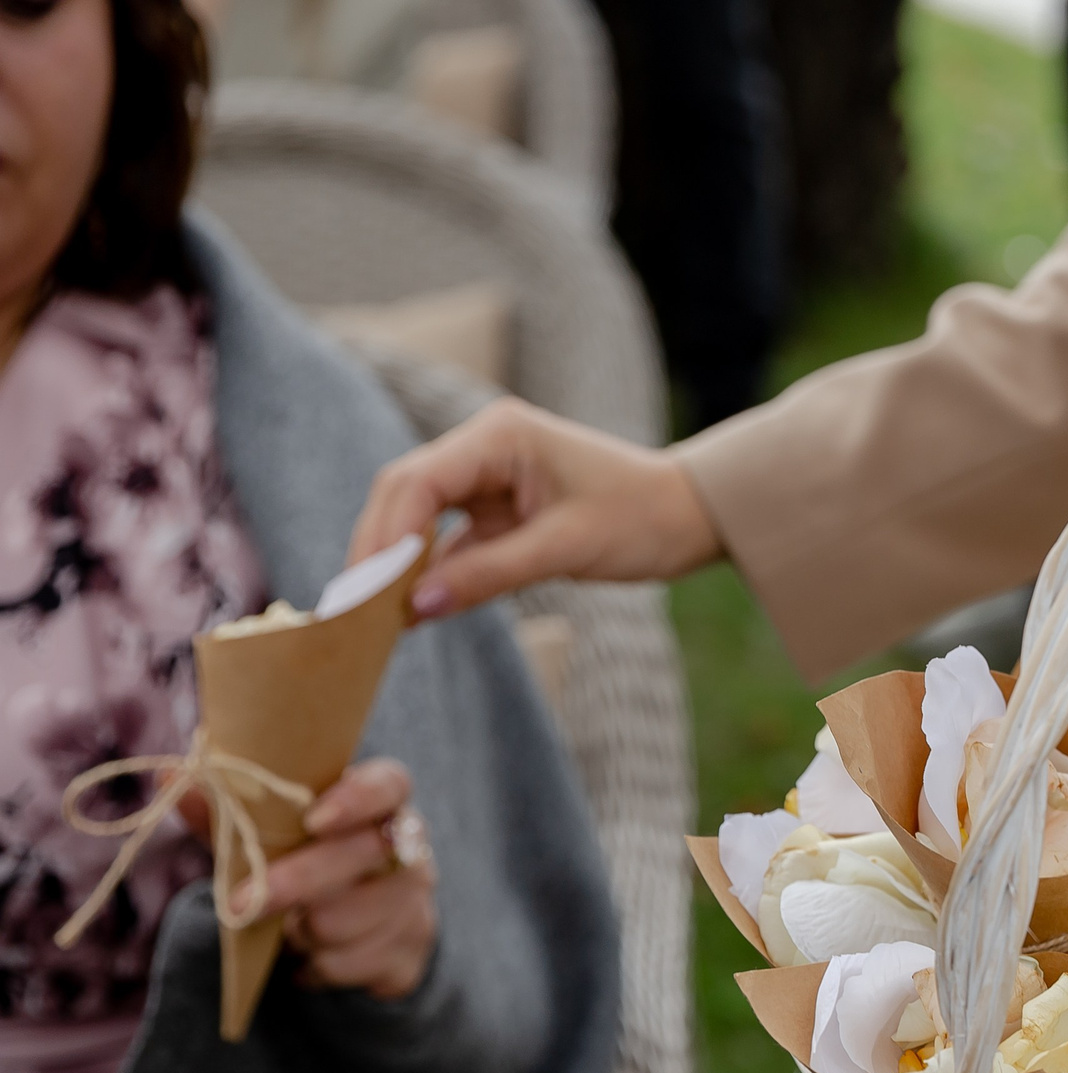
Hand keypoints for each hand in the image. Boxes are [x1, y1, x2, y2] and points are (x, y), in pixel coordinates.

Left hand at [231, 759, 439, 1000]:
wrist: (356, 933)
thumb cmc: (304, 866)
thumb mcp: (268, 835)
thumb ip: (229, 810)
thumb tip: (173, 779)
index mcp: (380, 803)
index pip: (389, 784)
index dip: (357, 798)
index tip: (313, 819)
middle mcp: (409, 847)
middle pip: (361, 855)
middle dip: (297, 883)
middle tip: (240, 905)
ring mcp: (415, 901)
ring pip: (352, 919)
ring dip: (304, 932)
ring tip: (292, 930)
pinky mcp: (412, 952)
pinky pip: (356, 964)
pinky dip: (320, 967)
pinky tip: (312, 958)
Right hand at [348, 397, 723, 619]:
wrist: (691, 515)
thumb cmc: (642, 518)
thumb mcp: (566, 549)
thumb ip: (490, 575)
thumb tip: (416, 608)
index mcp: (498, 435)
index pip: (417, 480)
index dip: (386, 533)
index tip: (365, 587)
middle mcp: (483, 449)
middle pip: (405, 496)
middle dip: (378, 550)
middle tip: (351, 610)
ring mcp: (487, 481)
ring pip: (419, 520)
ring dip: (397, 566)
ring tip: (369, 618)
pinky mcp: (497, 515)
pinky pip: (448, 545)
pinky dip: (429, 577)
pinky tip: (409, 615)